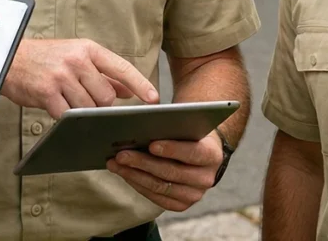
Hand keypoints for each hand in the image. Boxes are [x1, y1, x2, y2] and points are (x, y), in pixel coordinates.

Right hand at [0, 39, 157, 118]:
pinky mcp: (48, 93)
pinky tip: (57, 106)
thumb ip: (103, 73)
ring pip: (88, 109)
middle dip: (101, 106)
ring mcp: (62, 76)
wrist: (10, 59)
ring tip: (68, 100)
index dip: (140, 84)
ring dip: (82, 113)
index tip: (155, 99)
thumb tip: (128, 90)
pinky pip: (67, 115)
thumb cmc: (47, 58)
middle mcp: (77, 60)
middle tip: (85, 99)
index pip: (121, 67)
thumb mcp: (77, 57)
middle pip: (106, 96)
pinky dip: (66, 117)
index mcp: (88, 49)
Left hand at [107, 132, 223, 212]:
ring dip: (134, 175)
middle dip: (143, 162)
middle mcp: (206, 178)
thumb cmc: (189, 132)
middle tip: (121, 154)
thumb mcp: (188, 124)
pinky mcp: (181, 205)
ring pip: (160, 187)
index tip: (151, 144)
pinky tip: (125, 174)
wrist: (201, 151)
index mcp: (212, 155)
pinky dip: (138, 185)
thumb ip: (173, 125)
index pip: (192, 153)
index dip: (172, 149)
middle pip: (171, 172)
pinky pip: (156, 198)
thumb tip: (144, 123)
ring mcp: (193, 195)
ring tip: (115, 163)